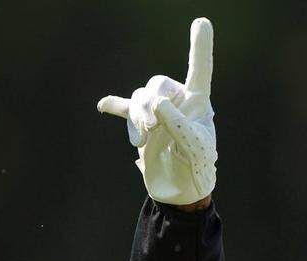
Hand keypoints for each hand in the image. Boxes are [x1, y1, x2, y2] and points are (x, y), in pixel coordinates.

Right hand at [97, 18, 216, 206]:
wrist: (181, 191)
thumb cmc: (196, 169)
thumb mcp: (194, 149)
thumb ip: (179, 124)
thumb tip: (158, 103)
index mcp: (198, 103)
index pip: (200, 70)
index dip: (200, 47)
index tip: (203, 23)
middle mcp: (177, 102)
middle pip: (158, 83)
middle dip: (150, 103)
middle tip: (151, 127)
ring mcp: (157, 113)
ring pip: (140, 97)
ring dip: (138, 117)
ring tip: (143, 141)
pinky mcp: (141, 125)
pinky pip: (124, 108)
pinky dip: (115, 106)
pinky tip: (103, 106)